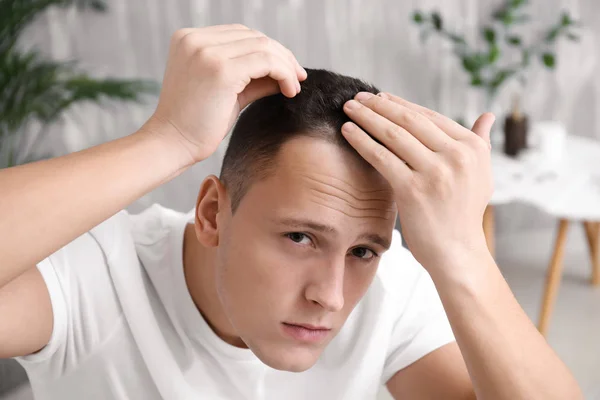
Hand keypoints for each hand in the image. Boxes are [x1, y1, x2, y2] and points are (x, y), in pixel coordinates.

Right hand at [148, 24, 306, 163]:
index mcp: (189, 38)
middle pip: (254, 37)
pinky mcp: (221, 69)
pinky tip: (290, 91)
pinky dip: (284, 74)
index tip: (287, 71)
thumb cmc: (196, 124)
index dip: (268, 50)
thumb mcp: (226, 92)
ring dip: (286, 65)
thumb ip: (252, 77)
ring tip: (295, 87)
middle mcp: (195, 39)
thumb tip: (285, 72)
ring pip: (263, 47)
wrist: (171, 144)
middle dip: (282, 56)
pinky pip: (266, 62)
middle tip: (298, 78)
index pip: (241, 34)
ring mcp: (206, 52)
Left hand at [341, 91, 495, 273]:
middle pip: (410, 121)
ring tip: (349, 108)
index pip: (430, 116)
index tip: (380, 97)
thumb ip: (481, 142)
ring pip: (393, 135)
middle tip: (358, 96)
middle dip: (380, 105)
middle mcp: (457, 156)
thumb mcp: (481, 174)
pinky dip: (362, 141)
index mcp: (472, 148)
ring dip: (367, 117)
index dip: (401, 105)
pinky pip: (381, 157)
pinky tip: (348, 131)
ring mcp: (435, 172)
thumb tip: (487, 116)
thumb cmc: (463, 213)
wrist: (456, 252)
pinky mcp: (412, 189)